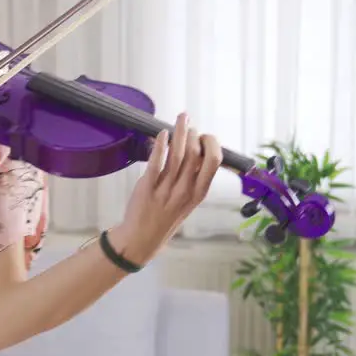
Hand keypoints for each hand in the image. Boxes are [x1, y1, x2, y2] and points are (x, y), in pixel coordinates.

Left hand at [109, 112, 222, 264]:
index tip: (204, 136)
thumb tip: (197, 151)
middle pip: (195, 153)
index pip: (213, 162)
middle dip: (194, 134)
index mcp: (198, 193)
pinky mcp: (147, 187)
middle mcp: (185, 190)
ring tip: (181, 118)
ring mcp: (166, 189)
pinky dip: (160, 145)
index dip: (211, 144)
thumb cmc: (166, 216)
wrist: (142, 237)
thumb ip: (193, 179)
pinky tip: (162, 134)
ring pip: (177, 154)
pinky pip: (156, 162)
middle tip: (189, 126)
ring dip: (180, 132)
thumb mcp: (188, 201)